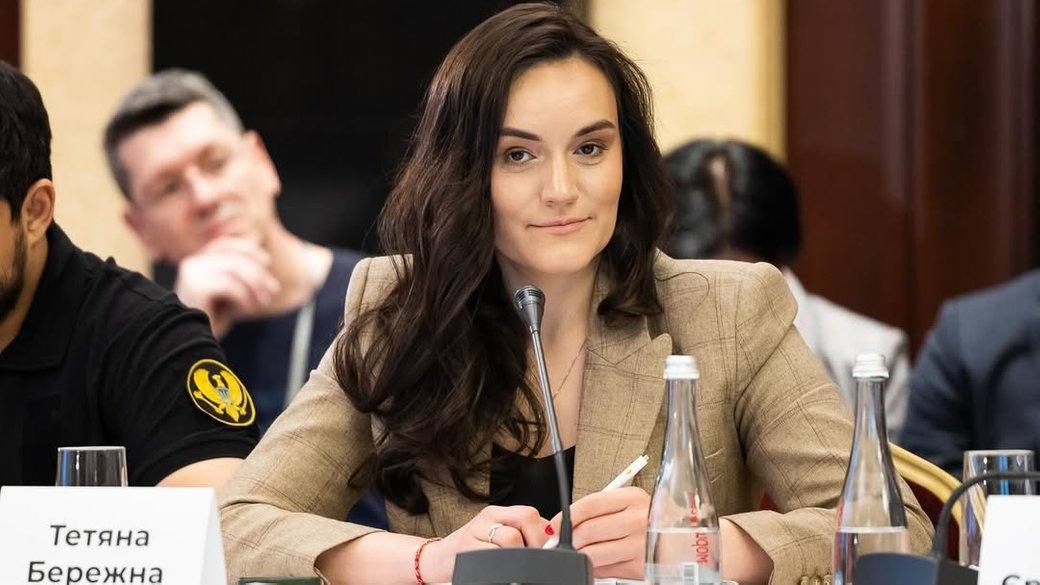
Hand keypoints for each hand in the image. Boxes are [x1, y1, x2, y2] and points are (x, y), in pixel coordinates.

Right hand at [173, 237, 279, 336]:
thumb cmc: (214, 317)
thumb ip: (242, 272)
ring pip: (236, 269)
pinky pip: (231, 285)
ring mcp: (192, 273)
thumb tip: (266, 255)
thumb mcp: (232, 290)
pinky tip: (248, 309)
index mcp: (198, 260)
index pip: (228, 244)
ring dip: (256, 286)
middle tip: (273, 291)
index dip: (250, 250)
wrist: (192, 342)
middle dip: (260, 274)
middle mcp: (192, 262)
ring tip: (264, 302)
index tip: (268, 262)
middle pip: (236, 257)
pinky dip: (245, 297)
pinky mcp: (196, 286)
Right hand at [421, 505, 550, 582]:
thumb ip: (520, 534)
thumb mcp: (496, 537)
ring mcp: (475, 531)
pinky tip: (501, 568)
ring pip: (512, 537)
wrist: (438, 559)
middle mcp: (487, 517)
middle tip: (534, 558)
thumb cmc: (471, 551)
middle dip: (536, 542)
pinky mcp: (466, 548)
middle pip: (525, 519)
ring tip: (516, 565)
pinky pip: (493, 555)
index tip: (549, 549)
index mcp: (498, 513)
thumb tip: (549, 541)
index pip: (530, 513)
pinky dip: (503, 565)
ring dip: (520, 554)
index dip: (544, 532)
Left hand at [549, 486, 649, 579]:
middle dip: (570, 539)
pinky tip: (598, 561)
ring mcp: (639, 545)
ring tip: (579, 551)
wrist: (683, 537)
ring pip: (593, 553)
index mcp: (632, 498)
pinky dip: (595, 568)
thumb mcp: (631, 502)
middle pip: (588, 530)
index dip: (567, 515)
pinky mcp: (640, 566)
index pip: (590, 504)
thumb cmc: (650, 517)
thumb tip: (567, 521)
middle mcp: (637, 520)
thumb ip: (602, 509)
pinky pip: (606, 570)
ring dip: (579, 555)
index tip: (555, 524)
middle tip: (565, 541)